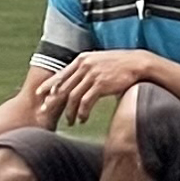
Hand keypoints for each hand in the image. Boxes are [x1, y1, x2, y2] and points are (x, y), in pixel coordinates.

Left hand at [36, 47, 161, 126]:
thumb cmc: (120, 64)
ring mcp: (92, 74)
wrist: (138, 63)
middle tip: (46, 111)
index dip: (49, 85)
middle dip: (53, 100)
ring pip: (73, 96)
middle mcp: (85, 65)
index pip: (61, 74)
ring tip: (70, 121)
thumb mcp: (99, 61)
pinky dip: (82, 113)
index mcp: (82, 59)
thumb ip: (87, 69)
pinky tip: (82, 119)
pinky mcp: (101, 84)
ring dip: (70, 111)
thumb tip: (77, 80)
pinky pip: (86, 102)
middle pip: (63, 86)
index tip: (40, 94)